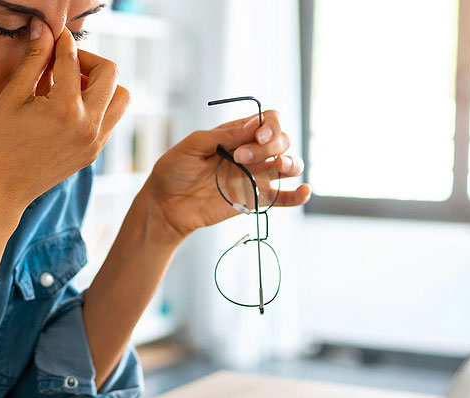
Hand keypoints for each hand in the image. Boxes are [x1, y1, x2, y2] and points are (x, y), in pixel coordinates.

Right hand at [0, 18, 129, 213]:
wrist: (0, 190)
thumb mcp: (12, 98)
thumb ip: (33, 61)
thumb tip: (44, 29)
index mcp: (66, 108)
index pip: (73, 59)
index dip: (61, 42)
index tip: (53, 36)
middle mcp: (89, 125)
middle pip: (111, 73)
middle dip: (89, 60)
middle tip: (64, 63)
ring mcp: (95, 142)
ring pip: (120, 98)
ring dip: (102, 85)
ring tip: (72, 86)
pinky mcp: (93, 153)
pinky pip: (111, 120)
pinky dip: (99, 106)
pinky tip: (70, 107)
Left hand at [142, 111, 311, 238]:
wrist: (165, 205)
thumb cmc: (174, 171)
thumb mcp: (192, 146)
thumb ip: (223, 136)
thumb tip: (253, 127)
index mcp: (237, 133)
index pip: (269, 121)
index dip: (270, 125)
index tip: (256, 136)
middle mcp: (252, 152)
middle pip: (281, 140)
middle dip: (269, 145)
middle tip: (241, 157)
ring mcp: (255, 176)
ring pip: (289, 164)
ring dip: (290, 162)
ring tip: (278, 166)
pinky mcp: (255, 199)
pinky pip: (283, 197)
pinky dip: (298, 195)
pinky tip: (304, 191)